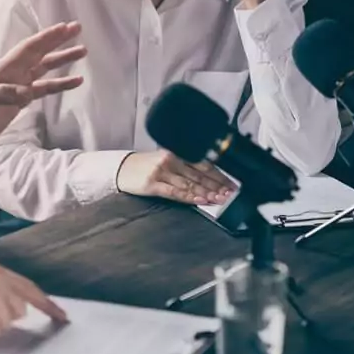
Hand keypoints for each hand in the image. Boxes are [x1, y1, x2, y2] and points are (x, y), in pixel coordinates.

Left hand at [0, 22, 85, 150]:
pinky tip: (75, 81)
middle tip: (78, 28)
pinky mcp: (22, 100)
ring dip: (62, 59)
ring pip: (45, 68)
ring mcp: (19, 85)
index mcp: (1, 70)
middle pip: (39, 53)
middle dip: (58, 40)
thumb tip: (27, 93)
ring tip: (83, 50)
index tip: (63, 28)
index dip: (45, 38)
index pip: (27, 49)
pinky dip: (60, 84)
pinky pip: (45, 89)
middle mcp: (13, 73)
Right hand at [116, 149, 236, 204]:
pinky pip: (175, 192)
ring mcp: (161, 172)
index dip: (219, 176)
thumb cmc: (145, 166)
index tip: (232, 185)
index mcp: (176, 153)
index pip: (203, 164)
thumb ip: (185, 168)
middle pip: (199, 175)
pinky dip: (189, 196)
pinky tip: (200, 200)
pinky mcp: (152, 184)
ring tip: (220, 199)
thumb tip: (208, 181)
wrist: (121, 168)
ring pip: (189, 184)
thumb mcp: (166, 161)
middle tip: (230, 194)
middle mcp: (170, 161)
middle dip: (217, 186)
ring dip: (207, 193)